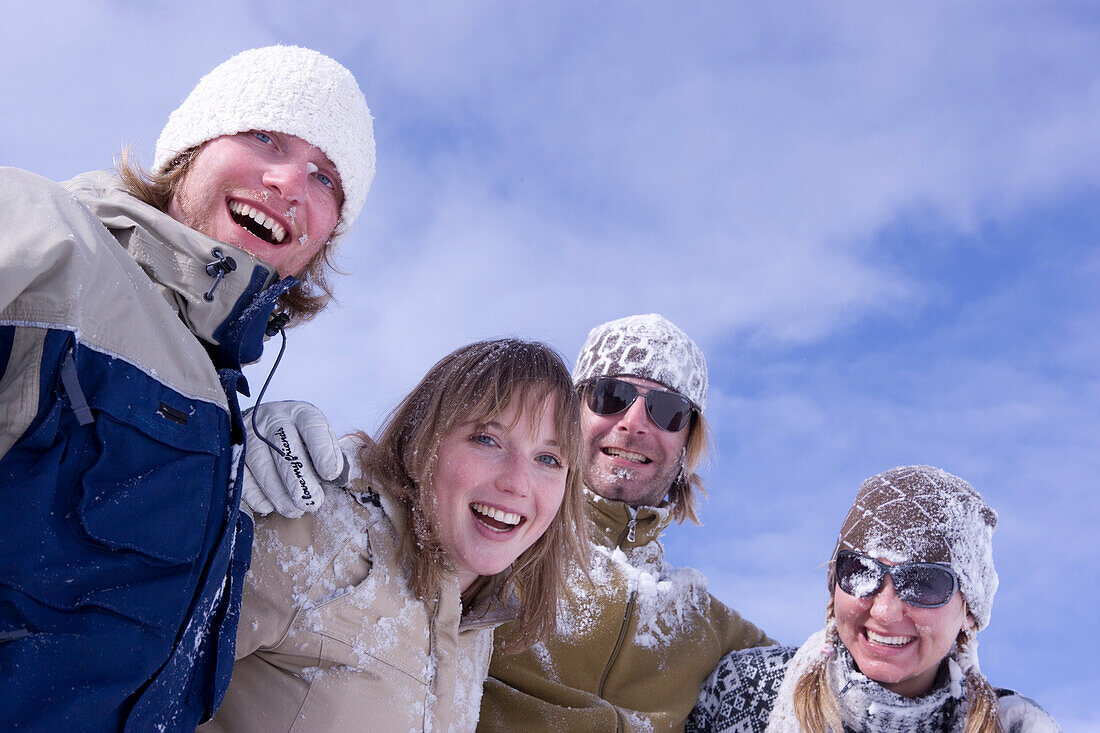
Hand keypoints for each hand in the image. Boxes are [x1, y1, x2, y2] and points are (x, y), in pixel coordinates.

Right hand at [241, 401, 349, 517]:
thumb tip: (342, 478)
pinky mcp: (233, 452)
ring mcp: (249, 434)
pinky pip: (242, 476)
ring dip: (279, 492)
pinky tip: (271, 506)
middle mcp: (273, 419)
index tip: (332, 475)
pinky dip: (256, 495)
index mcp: (300, 413)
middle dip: (300, 480)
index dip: (323, 451)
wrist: (261, 427)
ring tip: (295, 510)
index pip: (312, 427)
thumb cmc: (299, 438)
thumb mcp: (319, 439)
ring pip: (261, 464)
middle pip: (285, 448)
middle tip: (313, 503)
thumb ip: (333, 456)